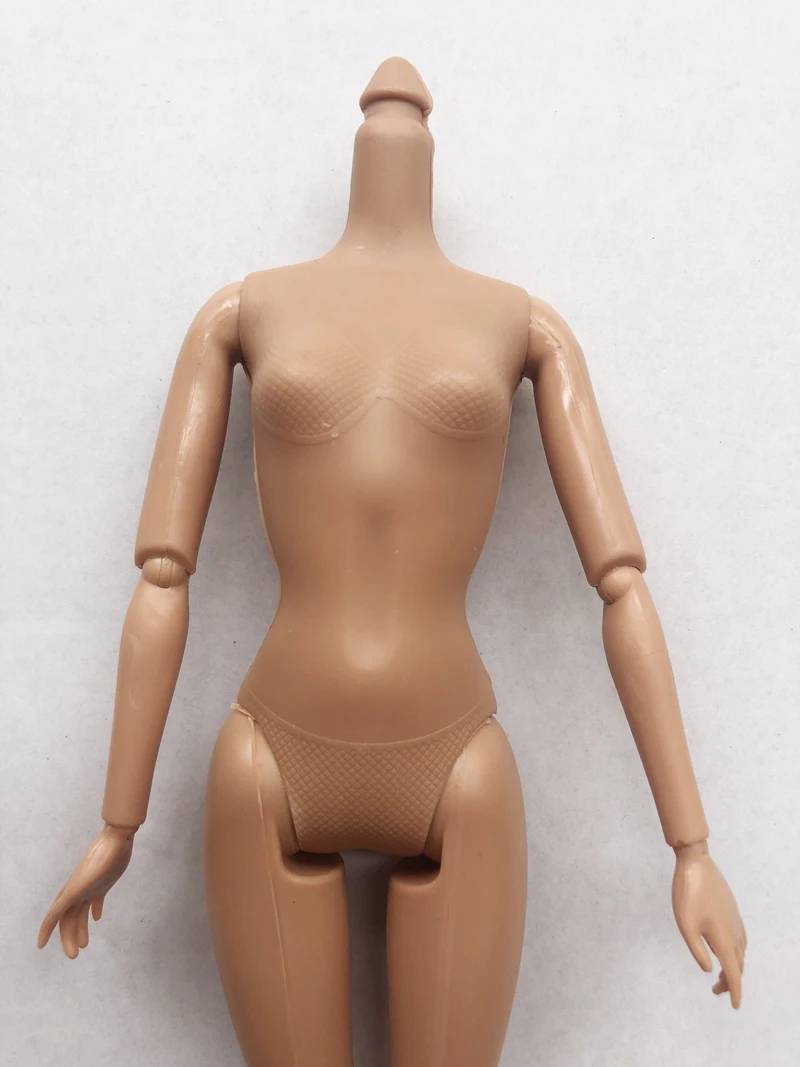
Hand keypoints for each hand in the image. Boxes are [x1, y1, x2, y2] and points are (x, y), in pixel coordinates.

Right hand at [38, 823, 135, 957]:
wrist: (118, 838)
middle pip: (68, 918)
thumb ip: (80, 884)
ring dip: (80, 929)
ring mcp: (90, 887)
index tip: (41, 945)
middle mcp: (78, 890)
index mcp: (73, 890)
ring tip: (84, 946)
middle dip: (68, 937)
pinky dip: (94, 910)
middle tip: (74, 956)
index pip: (55, 914)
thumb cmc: (105, 853)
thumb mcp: (91, 872)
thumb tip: (71, 896)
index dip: (47, 930)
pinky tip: (97, 918)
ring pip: (80, 913)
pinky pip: (95, 901)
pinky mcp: (102, 884)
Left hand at [672, 841, 746, 1007]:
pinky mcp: (732, 911)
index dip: (733, 991)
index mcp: (723, 939)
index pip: (733, 973)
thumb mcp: (686, 926)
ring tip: (721, 974)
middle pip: (738, 965)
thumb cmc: (687, 894)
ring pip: (740, 952)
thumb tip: (710, 970)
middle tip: (716, 991)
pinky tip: (728, 949)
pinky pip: (740, 938)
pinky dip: (736, 951)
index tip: (734, 1005)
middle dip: (730, 981)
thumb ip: (698, 951)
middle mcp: (734, 932)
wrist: (696, 864)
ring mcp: (735, 920)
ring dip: (734, 966)